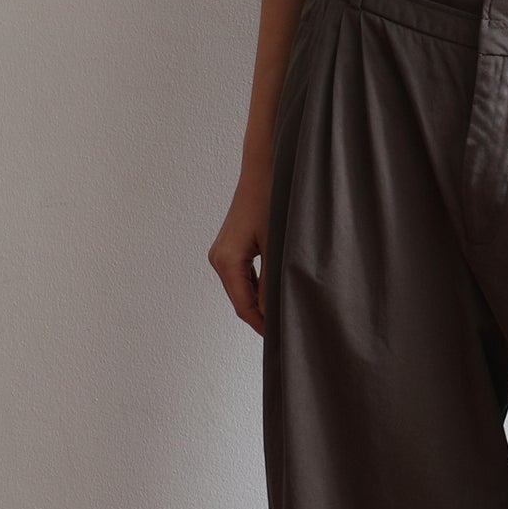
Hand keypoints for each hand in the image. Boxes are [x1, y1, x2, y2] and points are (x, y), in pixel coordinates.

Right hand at [209, 174, 270, 335]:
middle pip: (241, 301)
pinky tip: (276, 293)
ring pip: (242, 290)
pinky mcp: (230, 247)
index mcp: (226, 261)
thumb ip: (273, 281)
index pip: (244, 307)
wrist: (263, 168)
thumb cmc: (272, 200)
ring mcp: (222, 253)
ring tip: (286, 315)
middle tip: (289, 331)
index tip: (283, 340)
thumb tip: (272, 313)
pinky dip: (258, 288)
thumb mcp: (277, 244)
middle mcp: (218, 259)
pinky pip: (243, 276)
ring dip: (261, 303)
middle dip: (262, 316)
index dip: (263, 326)